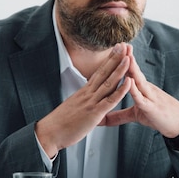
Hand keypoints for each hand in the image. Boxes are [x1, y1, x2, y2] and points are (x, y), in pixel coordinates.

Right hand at [35, 43, 132, 157]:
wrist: (49, 132)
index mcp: (83, 92)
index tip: (115, 51)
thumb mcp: (73, 108)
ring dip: (120, 69)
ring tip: (128, 57)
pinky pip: (110, 100)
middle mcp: (88, 94)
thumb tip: (86, 100)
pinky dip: (121, 90)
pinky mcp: (95, 112)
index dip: (108, 62)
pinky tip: (129, 82)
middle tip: (123, 45)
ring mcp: (91, 102)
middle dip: (114, 58)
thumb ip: (82, 102)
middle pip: (104, 72)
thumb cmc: (60, 124)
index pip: (98, 73)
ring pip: (109, 83)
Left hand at [100, 45, 178, 138]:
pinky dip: (135, 90)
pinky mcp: (151, 108)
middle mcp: (146, 90)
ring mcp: (150, 97)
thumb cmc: (159, 117)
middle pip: (134, 71)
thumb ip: (119, 116)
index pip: (130, 72)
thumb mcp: (136, 116)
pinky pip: (141, 98)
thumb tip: (103, 118)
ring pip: (139, 81)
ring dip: (132, 68)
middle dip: (127, 57)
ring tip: (126, 56)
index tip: (114, 49)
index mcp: (141, 89)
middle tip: (120, 44)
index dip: (122, 61)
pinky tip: (129, 82)